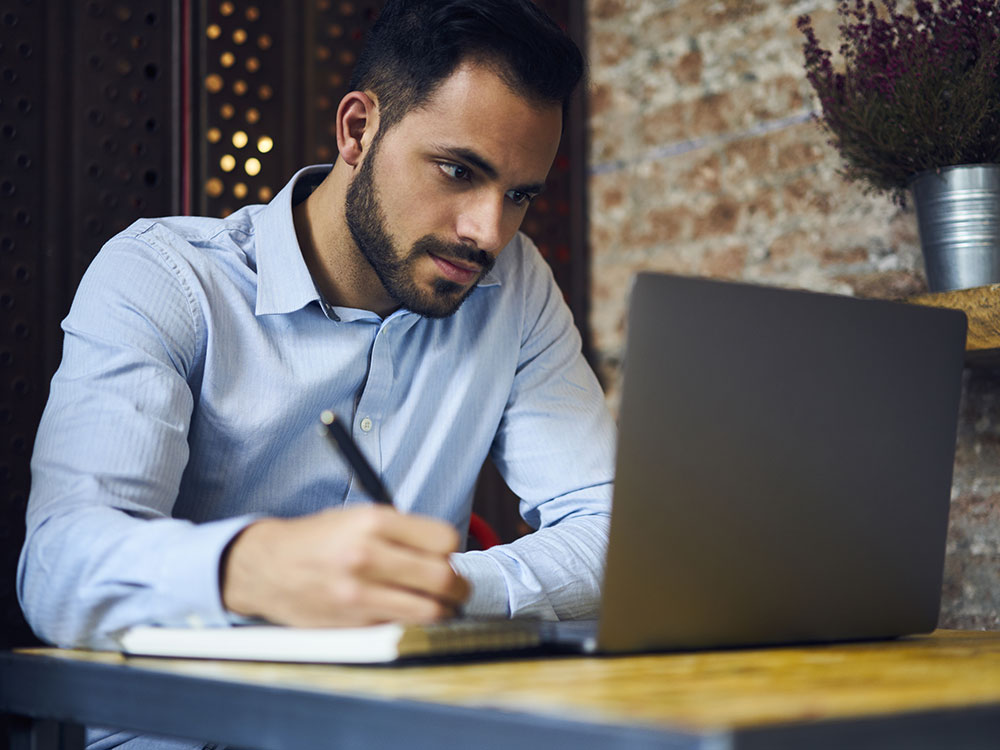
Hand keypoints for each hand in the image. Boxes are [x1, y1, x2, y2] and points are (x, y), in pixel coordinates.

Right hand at [220, 505, 469, 626]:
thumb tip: (446, 553)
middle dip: (458, 586)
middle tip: (456, 588)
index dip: (451, 550)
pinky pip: (402, 626)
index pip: (444, 539)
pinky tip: (402, 612)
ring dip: (442, 610)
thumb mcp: (358, 517)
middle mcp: (368, 555)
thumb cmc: (319, 540)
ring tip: (436, 604)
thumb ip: (401, 532)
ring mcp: (360, 593)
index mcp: (373, 521)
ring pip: (431, 611)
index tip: (445, 555)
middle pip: (445, 578)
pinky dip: (410, 623)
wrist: (267, 567)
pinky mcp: (353, 622)